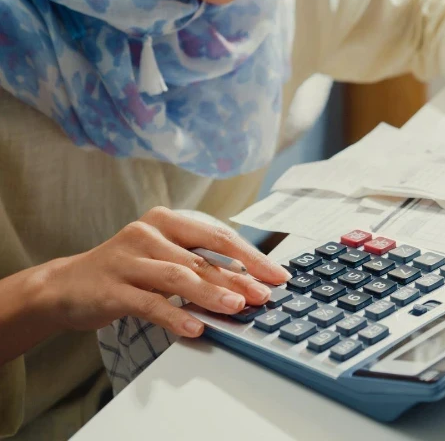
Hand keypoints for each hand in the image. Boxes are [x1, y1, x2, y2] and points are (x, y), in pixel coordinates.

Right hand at [43, 207, 289, 337]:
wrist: (65, 286)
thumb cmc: (126, 270)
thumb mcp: (163, 257)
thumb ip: (200, 264)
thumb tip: (249, 283)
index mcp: (167, 221)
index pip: (219, 236)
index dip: (252, 256)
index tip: (277, 274)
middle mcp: (148, 233)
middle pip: (203, 257)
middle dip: (239, 278)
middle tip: (264, 295)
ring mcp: (128, 259)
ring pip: (179, 276)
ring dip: (212, 294)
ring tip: (237, 308)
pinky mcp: (111, 288)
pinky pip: (150, 303)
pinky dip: (175, 315)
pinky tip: (195, 327)